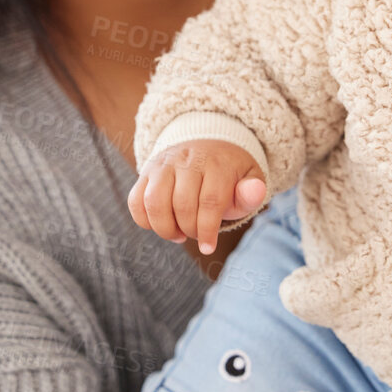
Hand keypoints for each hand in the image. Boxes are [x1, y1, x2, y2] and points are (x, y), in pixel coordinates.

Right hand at [128, 139, 267, 252]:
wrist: (207, 143)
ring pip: (154, 202)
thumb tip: (255, 191)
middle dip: (189, 230)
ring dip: (165, 228)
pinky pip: (136, 200)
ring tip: (178, 234)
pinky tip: (161, 225)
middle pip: (182, 205)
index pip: (210, 201)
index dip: (207, 230)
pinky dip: (144, 221)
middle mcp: (187, 160)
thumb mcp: (248, 178)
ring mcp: (164, 165)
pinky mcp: (146, 171)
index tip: (207, 247)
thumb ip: (251, 191)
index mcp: (216, 164)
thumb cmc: (229, 172)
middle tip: (196, 235)